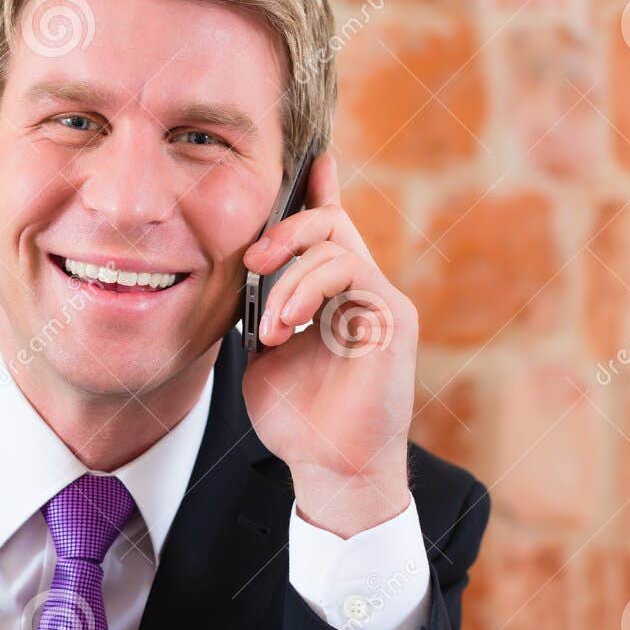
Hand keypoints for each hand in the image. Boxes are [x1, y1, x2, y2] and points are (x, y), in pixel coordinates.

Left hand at [241, 152, 418, 538]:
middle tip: (251, 258)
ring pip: (337, 244)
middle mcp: (364, 293)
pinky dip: (307, 290)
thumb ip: (260, 315)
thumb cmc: (300, 424)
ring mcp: (381, 304)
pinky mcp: (391, 320)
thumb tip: (237, 283)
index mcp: (336, 297)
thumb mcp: (265, 360)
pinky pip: (350, 272)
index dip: (320, 189)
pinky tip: (285, 326)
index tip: (308, 158)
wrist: (331, 471)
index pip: (332, 229)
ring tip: (269, 324)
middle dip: (286, 228)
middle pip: (332, 222)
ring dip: (290, 276)